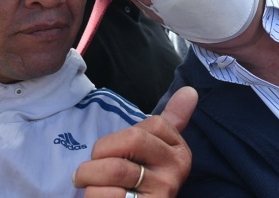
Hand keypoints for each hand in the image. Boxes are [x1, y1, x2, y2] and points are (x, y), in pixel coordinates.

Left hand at [73, 86, 196, 196]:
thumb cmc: (140, 182)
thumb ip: (172, 119)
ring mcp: (162, 192)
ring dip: (88, 176)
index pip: (153, 122)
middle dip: (100, 151)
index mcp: (180, 152)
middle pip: (133, 139)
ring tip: (88, 183)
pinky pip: (107, 195)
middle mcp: (176, 172)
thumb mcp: (155, 150)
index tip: (119, 153)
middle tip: (92, 167)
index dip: (122, 135)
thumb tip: (190, 90)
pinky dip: (92, 195)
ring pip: (114, 169)